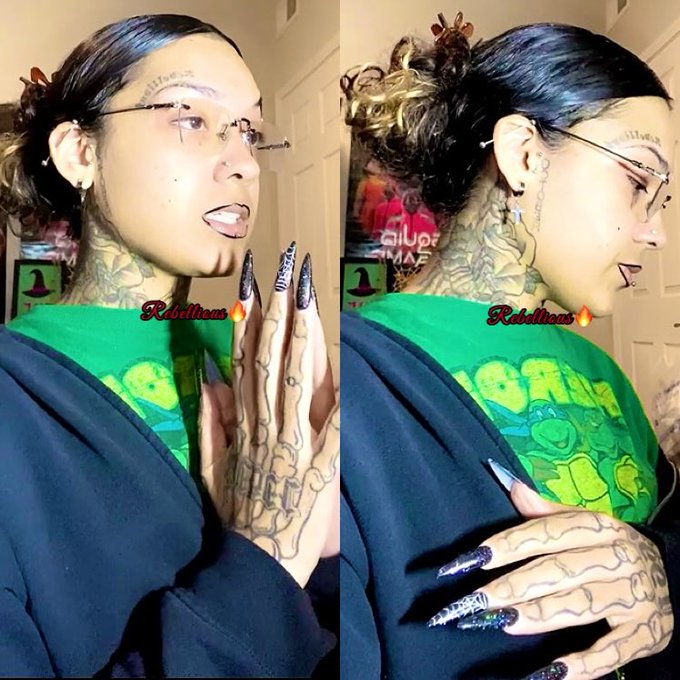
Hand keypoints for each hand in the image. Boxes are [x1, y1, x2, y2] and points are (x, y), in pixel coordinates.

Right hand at [200, 244, 338, 587]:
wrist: (255, 562)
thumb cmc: (239, 511)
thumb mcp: (212, 465)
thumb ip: (210, 419)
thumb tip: (209, 373)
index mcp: (243, 422)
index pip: (245, 359)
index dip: (249, 318)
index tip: (253, 281)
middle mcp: (265, 424)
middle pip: (271, 359)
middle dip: (280, 311)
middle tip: (288, 268)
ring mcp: (293, 444)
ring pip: (297, 381)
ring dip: (303, 337)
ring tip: (310, 297)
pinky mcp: (321, 467)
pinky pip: (333, 428)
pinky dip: (342, 398)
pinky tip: (353, 364)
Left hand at [429, 469, 672, 679]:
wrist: (671, 577)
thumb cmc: (609, 550)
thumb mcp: (584, 525)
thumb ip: (546, 513)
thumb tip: (511, 486)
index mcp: (600, 527)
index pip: (547, 533)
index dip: (509, 545)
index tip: (474, 558)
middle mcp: (620, 557)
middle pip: (558, 570)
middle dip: (513, 585)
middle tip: (478, 600)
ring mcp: (636, 595)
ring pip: (580, 605)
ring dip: (539, 615)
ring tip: (504, 623)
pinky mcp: (648, 633)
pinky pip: (612, 652)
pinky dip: (584, 665)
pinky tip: (553, 671)